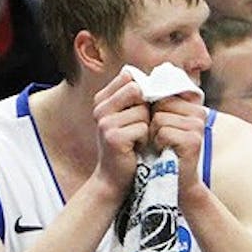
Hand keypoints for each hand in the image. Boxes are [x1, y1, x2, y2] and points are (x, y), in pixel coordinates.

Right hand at [92, 70, 150, 197]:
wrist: (114, 178)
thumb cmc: (127, 145)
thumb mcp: (127, 117)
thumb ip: (134, 96)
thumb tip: (152, 73)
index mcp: (102, 100)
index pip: (129, 77)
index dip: (143, 90)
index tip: (142, 107)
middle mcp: (100, 109)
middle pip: (136, 90)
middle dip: (145, 108)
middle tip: (139, 125)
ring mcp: (105, 123)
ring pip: (143, 111)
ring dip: (146, 127)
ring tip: (136, 139)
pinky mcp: (113, 137)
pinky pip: (143, 128)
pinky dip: (145, 139)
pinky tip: (135, 148)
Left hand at [149, 93, 206, 198]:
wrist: (172, 179)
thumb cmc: (160, 148)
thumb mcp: (157, 120)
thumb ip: (152, 98)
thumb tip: (127, 72)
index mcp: (192, 103)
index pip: (161, 92)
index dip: (151, 109)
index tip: (155, 124)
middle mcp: (199, 111)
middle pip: (160, 104)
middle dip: (151, 121)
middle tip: (158, 137)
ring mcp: (198, 126)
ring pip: (159, 118)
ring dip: (153, 134)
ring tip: (161, 144)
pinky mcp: (194, 140)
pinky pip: (164, 132)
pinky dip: (158, 143)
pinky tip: (164, 151)